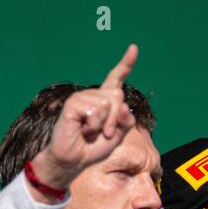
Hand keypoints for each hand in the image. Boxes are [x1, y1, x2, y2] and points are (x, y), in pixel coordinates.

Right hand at [30, 45, 138, 194]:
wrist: (74, 160)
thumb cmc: (93, 148)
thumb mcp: (117, 135)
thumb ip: (125, 120)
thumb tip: (122, 105)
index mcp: (105, 100)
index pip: (116, 79)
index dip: (126, 64)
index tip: (134, 48)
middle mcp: (94, 95)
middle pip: (118, 96)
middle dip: (115, 119)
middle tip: (103, 133)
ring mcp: (82, 98)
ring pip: (107, 104)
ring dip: (104, 125)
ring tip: (90, 133)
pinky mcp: (73, 103)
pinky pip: (95, 110)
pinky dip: (92, 125)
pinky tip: (82, 130)